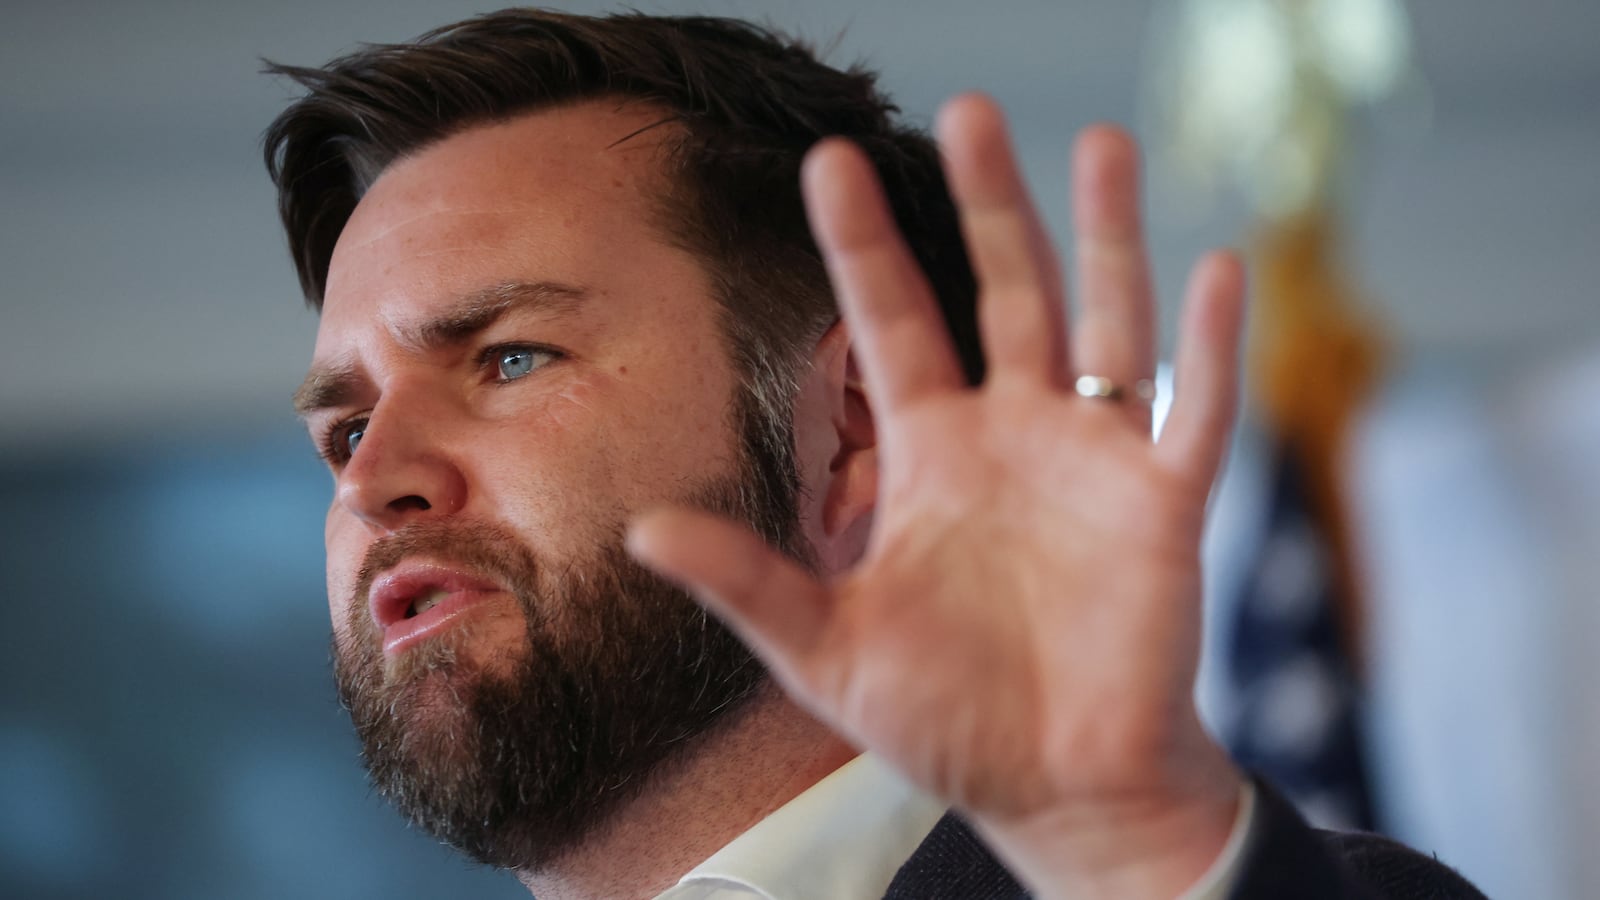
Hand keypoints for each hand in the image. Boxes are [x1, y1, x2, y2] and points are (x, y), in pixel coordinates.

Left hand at [629, 95, 1246, 896]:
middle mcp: (1012, 436)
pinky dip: (1208, 347)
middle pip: (1003, 292)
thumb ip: (747, 581)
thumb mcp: (825, 649)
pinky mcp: (1163, 504)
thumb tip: (641, 529)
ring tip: (1103, 142)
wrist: (1057, 786)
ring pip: (1103, 325)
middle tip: (972, 108)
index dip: (864, 244)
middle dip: (990, 204)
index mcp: (929, 454)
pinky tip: (1217, 268)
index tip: (829, 161)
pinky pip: (1192, 410)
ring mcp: (1092, 461)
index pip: (890, 323)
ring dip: (1107, 236)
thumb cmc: (945, 719)